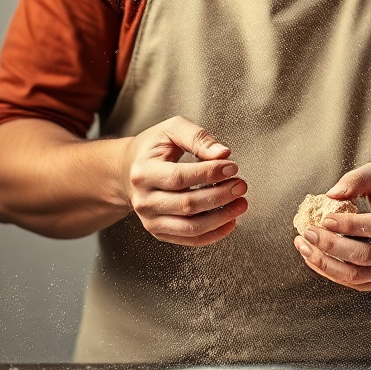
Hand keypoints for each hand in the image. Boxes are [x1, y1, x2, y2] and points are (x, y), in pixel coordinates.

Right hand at [121, 116, 247, 245]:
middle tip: (241, 186)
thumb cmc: (152, 148)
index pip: (180, 177)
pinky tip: (230, 222)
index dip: (209, 173)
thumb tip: (223, 153)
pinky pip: (189, 239)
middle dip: (220, 196)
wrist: (129, 170)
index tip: (232, 168)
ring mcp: (149, 219)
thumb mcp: (171, 130)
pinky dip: (213, 234)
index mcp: (143, 172)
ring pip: (190, 227)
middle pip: (187, 204)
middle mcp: (143, 200)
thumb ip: (198, 137)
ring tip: (241, 205)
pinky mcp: (159, 231)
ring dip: (221, 218)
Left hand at [293, 163, 370, 290]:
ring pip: (357, 275)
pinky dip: (331, 272)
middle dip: (330, 246)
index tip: (324, 218)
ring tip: (304, 247)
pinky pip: (356, 283)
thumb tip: (331, 195)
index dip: (348, 225)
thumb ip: (356, 179)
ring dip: (325, 263)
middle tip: (307, 232)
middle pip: (365, 255)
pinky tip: (315, 257)